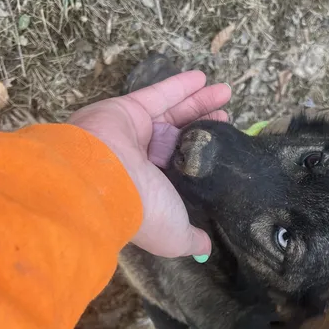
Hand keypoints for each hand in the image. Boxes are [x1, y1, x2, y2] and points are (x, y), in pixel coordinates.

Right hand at [69, 71, 230, 257]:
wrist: (101, 184)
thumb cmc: (141, 211)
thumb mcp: (175, 235)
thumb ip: (191, 239)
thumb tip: (206, 249)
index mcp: (153, 188)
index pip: (182, 169)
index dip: (203, 157)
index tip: (224, 148)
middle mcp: (143, 160)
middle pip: (181, 136)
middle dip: (204, 124)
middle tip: (226, 116)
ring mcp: (135, 133)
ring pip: (172, 113)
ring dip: (199, 101)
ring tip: (225, 91)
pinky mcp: (128, 109)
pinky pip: (158, 95)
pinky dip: (179, 85)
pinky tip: (202, 78)